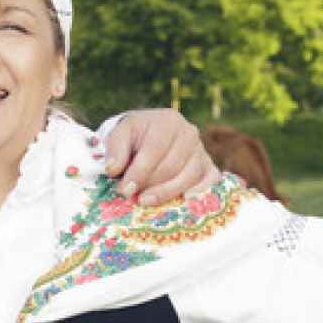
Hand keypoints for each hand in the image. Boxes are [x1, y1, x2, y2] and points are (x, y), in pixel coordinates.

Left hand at [104, 109, 219, 206]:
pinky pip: (209, 181)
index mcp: (168, 121)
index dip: (139, 172)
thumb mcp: (120, 134)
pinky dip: (199, 192)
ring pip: (189, 176)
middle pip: (171, 165)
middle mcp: (189, 133)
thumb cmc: (135, 135)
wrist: (151, 134)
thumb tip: (113, 169)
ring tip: (146, 201)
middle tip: (132, 197)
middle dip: (150, 184)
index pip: (155, 149)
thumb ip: (115, 149)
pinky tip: (183, 201)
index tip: (125, 189)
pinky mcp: (208, 166)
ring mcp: (201, 150)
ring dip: (167, 192)